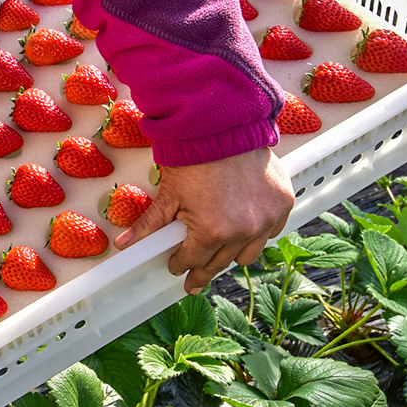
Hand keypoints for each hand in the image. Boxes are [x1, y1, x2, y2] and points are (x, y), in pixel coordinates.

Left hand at [114, 148, 292, 294]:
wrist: (223, 129)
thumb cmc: (195, 159)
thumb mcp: (168, 195)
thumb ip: (148, 225)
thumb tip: (125, 243)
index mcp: (212, 232)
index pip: (193, 261)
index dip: (180, 265)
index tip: (176, 266)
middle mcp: (243, 231)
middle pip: (220, 263)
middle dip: (203, 270)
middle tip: (195, 278)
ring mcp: (266, 219)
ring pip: (249, 255)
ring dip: (233, 255)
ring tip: (219, 253)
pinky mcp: (282, 204)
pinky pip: (272, 232)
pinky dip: (258, 234)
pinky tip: (245, 231)